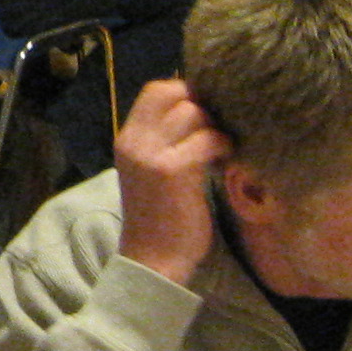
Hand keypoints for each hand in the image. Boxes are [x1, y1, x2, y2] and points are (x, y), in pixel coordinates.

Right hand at [116, 79, 230, 285]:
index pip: (155, 90)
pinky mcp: (172, 170)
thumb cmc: (158, 218)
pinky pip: (207, 139)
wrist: (152, 260)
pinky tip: (224, 160)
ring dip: (214, 125)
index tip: (205, 110)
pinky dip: (222, 145)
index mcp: (127, 138)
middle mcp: (134, 140)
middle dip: (202, 104)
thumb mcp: (151, 170)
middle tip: (217, 127)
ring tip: (222, 146)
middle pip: (173, 92)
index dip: (184, 91)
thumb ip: (165, 140)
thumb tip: (199, 109)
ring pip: (192, 111)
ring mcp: (151, 153)